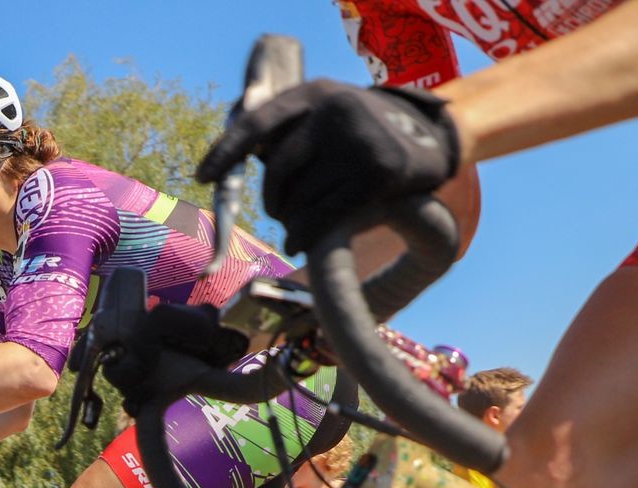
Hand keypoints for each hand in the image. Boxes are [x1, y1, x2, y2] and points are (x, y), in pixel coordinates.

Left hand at [197, 80, 460, 254]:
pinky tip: (298, 243)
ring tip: (299, 225)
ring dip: (292, 221)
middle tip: (278, 213)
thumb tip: (232, 168)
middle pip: (277, 171)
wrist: (435, 140)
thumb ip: (290, 134)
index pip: (258, 123)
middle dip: (273, 200)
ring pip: (299, 199)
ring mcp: (359, 142)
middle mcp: (336, 112)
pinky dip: (303, 236)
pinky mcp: (378, 175)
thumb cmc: (365, 137)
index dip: (226, 152)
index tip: (202, 177)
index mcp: (316, 94)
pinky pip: (322, 217)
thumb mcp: (329, 117)